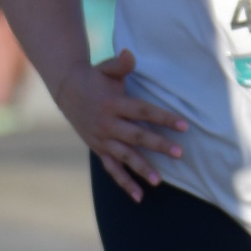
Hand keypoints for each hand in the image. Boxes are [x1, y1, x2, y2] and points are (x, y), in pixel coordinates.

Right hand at [54, 48, 184, 202]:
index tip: (184, 125)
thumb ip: (121, 64)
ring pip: (124, 156)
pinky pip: (112, 169)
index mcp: (113, 104)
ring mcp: (102, 139)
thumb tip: (130, 54)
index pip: (143, 112)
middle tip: (179, 153)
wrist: (67, 91)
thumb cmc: (95, 77)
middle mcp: (107, 124)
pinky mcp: (98, 149)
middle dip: (158, 145)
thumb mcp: (106, 68)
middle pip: (136, 136)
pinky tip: (138, 196)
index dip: (163, 118)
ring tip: (159, 180)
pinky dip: (124, 183)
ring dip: (141, 168)